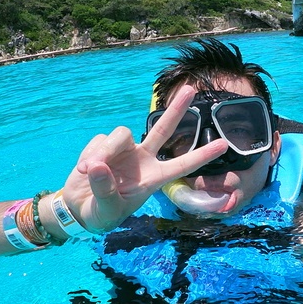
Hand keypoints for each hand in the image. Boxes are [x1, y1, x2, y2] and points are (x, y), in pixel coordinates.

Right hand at [61, 85, 227, 232]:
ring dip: (104, 151)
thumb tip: (98, 165)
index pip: (182, 165)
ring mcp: (124, 151)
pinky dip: (89, 155)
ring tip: (89, 170)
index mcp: (153, 178)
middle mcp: (143, 160)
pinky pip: (99, 142)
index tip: (224, 145)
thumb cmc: (101, 213)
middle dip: (177, 110)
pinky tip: (83, 171)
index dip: (202, 155)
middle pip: (163, 130)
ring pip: (120, 135)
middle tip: (190, 89)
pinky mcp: (103, 146)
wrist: (78, 209)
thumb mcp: (106, 209)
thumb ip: (105, 190)